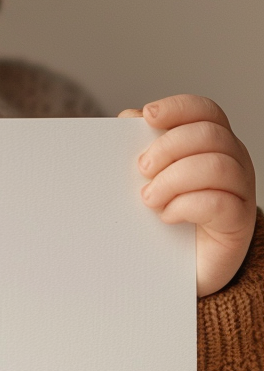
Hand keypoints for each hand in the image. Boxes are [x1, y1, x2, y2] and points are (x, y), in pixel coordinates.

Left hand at [119, 95, 256, 296]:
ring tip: (148, 198)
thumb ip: (140, 141)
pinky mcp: (239, 223)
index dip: (178, 108)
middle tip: (142, 169)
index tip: (149, 116)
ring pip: (217, 166)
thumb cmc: (158, 207)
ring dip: (173, 179)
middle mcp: (233, 160)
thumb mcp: (147, 170)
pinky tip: (167, 216)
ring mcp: (241, 191)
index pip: (204, 110)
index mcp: (211, 141)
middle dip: (168, 147)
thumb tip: (129, 118)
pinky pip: (220, 203)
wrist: (171, 263)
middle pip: (209, 135)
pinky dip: (186, 206)